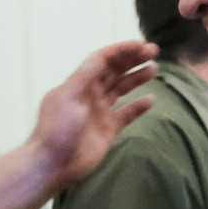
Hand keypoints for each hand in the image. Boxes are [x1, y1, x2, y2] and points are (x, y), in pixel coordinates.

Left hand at [25, 40, 159, 186]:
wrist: (53, 163)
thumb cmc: (57, 128)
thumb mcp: (68, 95)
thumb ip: (86, 74)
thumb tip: (103, 55)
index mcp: (80, 82)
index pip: (103, 59)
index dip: (122, 50)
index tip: (141, 45)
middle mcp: (91, 93)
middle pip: (115, 70)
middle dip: (133, 59)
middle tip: (154, 51)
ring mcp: (100, 111)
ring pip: (122, 88)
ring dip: (137, 77)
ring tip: (154, 68)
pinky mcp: (108, 129)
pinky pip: (126, 114)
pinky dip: (138, 107)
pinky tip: (150, 99)